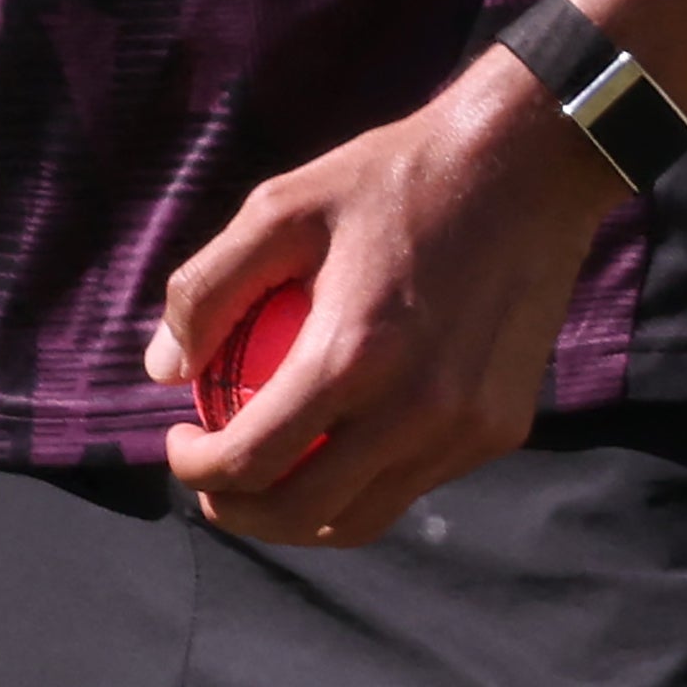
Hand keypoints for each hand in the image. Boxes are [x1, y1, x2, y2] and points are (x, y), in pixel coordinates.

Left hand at [145, 47, 624, 545]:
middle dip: (239, 512)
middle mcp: (416, 410)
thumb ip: (208, 289)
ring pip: (366, 516)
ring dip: (299, 516)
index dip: (197, 469)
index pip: (253, 459)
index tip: (177, 444)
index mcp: (353, 355)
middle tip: (209, 482)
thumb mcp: (278, 208)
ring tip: (262, 481)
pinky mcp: (502, 430)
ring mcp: (467, 430)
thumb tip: (162, 369)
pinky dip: (362, 483)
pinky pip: (415, 483)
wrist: (524, 170)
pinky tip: (331, 447)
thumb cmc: (389, 181)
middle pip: (305, 511)